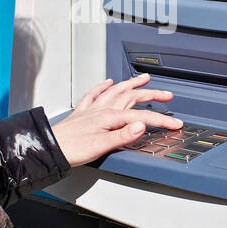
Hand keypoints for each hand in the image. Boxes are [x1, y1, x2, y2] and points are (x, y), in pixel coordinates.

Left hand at [50, 73, 182, 165]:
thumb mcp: (102, 145)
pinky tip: (107, 82)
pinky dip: (102, 86)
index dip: (161, 120)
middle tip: (167, 95)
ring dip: (131, 84)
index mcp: (110, 117)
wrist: (51, 148)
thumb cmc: (72, 149)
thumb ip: (123, 135)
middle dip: (152, 95)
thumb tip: (142, 126)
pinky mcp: (83, 113)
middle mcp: (102, 109)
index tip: (175, 124)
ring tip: (143, 79)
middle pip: (132, 97)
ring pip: (116, 91)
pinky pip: (94, 94)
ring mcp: (92, 109)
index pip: (142, 117)